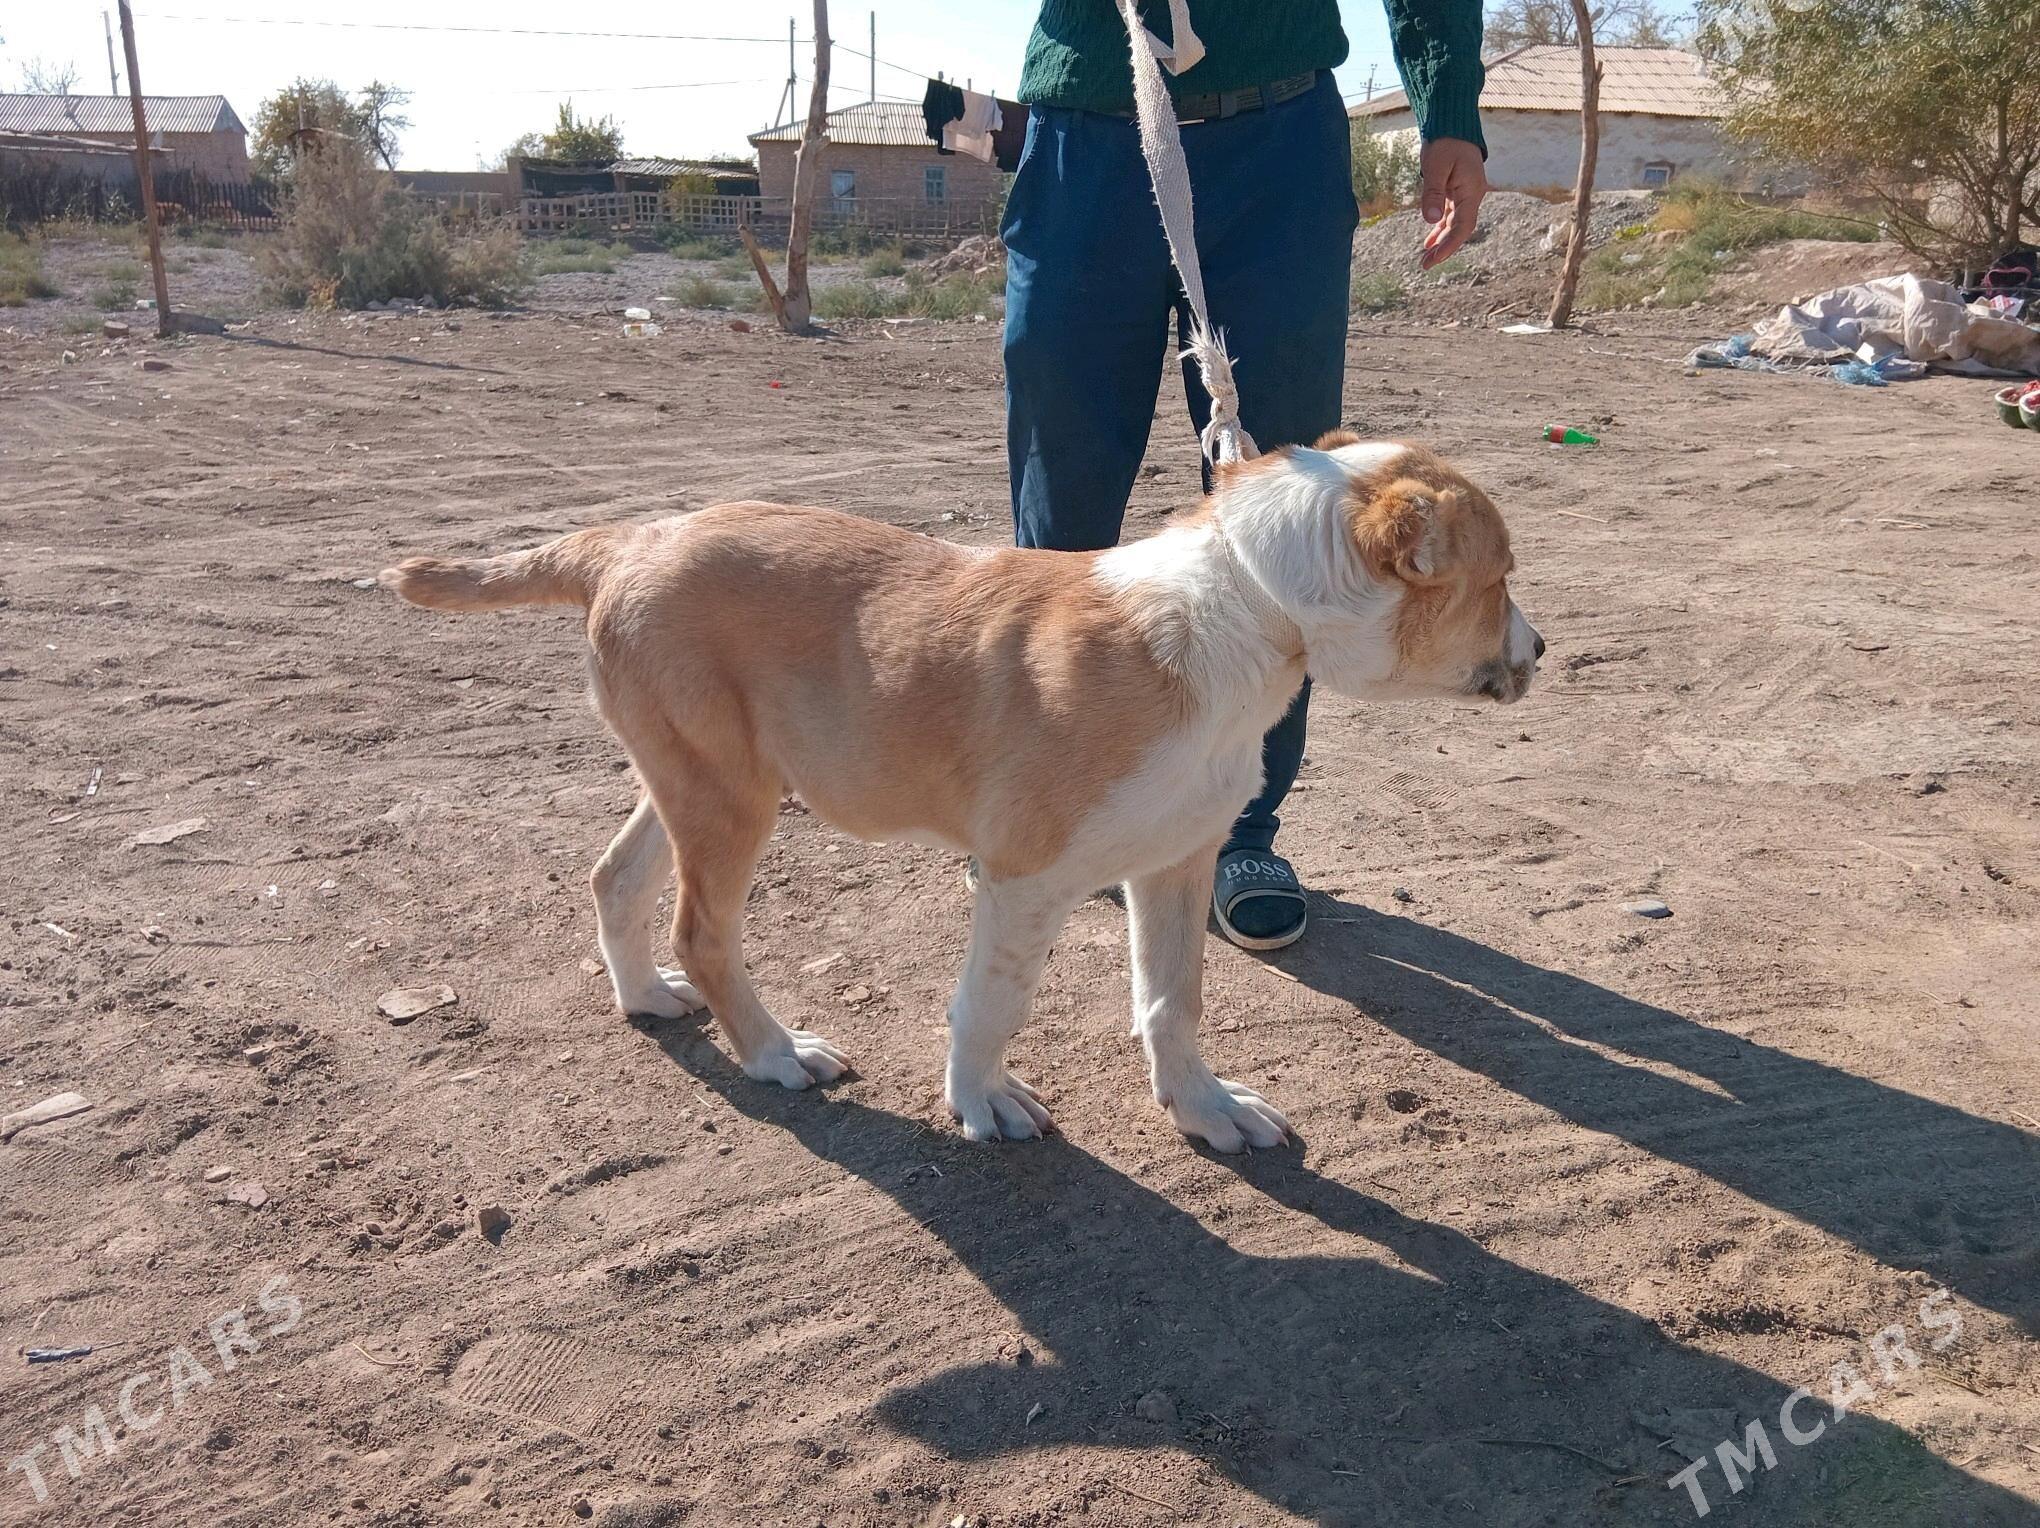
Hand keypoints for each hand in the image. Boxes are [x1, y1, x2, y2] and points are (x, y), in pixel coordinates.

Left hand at [1418, 137, 1486, 269]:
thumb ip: (1433, 193)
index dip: (1449, 246)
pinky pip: (1450, 215)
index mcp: (1471, 192)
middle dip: (1444, 249)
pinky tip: (1429, 241)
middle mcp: (1472, 195)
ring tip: (1426, 258)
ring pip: (1454, 224)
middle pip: (1460, 229)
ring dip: (1441, 241)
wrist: (1452, 124)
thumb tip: (1429, 220)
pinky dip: (1440, 228)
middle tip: (1425, 265)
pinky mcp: (1457, 191)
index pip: (1463, 226)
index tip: (1434, 260)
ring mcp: (1465, 194)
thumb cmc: (1445, 142)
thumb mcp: (1436, 167)